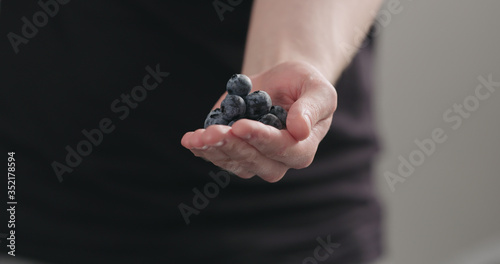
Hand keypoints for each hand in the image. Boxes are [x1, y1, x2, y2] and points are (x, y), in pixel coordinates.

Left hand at [181, 61, 336, 181]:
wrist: (281, 83)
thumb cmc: (304, 85)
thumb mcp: (317, 88)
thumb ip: (311, 108)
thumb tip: (301, 130)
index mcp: (302, 148)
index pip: (283, 150)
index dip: (261, 139)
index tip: (241, 125)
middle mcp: (277, 161)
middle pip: (255, 162)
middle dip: (233, 146)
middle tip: (214, 132)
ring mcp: (253, 159)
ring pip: (234, 162)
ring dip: (214, 150)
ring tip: (197, 136)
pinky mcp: (233, 152)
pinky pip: (217, 156)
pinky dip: (202, 149)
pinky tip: (190, 139)